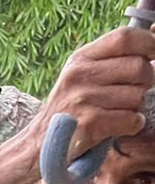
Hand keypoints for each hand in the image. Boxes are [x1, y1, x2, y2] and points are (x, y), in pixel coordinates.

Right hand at [0, 25, 154, 183]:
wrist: (40, 145)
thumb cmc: (70, 110)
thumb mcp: (80, 78)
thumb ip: (111, 61)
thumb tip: (153, 50)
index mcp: (79, 59)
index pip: (124, 37)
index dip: (149, 43)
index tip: (154, 55)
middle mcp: (78, 75)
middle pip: (139, 67)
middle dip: (146, 82)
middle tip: (132, 93)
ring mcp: (82, 99)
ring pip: (138, 96)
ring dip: (135, 108)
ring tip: (115, 113)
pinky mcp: (89, 123)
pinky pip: (133, 119)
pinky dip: (131, 126)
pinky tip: (115, 127)